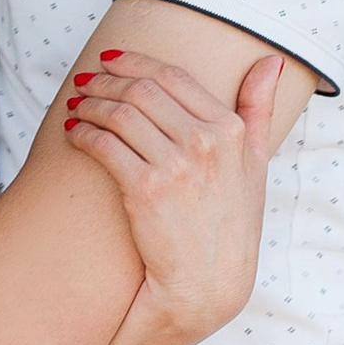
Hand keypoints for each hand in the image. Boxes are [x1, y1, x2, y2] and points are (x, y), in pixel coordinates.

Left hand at [60, 45, 283, 344]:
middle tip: (85, 80)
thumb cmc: (229, 224)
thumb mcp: (256, 164)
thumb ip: (260, 109)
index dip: (136, 62)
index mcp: (231, 131)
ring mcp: (175, 166)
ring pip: (119, 114)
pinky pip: (104, 145)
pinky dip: (83, 132)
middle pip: (142, 90)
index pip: (174, 77)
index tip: (111, 60)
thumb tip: (269, 62)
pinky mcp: (145, 190)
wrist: (206, 285)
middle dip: (106, 80)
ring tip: (76, 104)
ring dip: (90, 103)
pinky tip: (74, 131)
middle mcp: (205, 143)